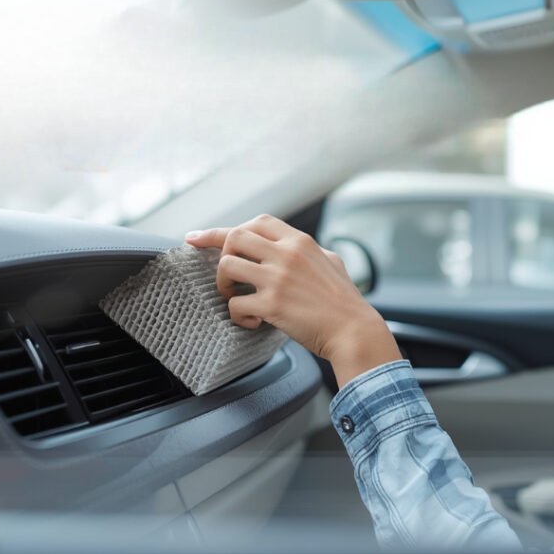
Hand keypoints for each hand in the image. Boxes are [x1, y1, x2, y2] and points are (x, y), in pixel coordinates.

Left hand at [185, 215, 400, 386]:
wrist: (354, 331)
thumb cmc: (345, 301)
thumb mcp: (331, 261)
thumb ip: (307, 251)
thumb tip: (290, 247)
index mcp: (300, 242)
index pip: (256, 222)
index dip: (224, 230)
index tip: (199, 238)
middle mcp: (287, 254)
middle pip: (234, 237)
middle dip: (220, 255)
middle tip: (226, 277)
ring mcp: (278, 278)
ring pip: (226, 266)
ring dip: (223, 285)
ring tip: (235, 298)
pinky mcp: (272, 305)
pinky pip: (235, 304)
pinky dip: (238, 316)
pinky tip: (252, 323)